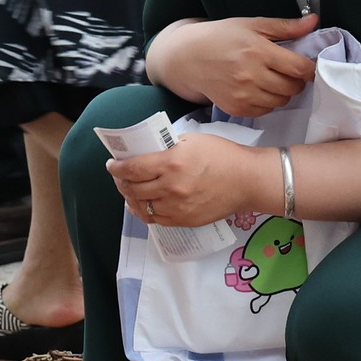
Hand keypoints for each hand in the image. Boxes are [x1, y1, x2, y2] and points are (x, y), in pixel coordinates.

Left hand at [107, 136, 261, 229]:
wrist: (247, 181)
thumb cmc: (222, 155)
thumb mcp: (192, 140)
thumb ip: (167, 147)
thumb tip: (146, 152)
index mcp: (171, 163)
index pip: (132, 169)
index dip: (117, 168)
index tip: (112, 165)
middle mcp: (170, 187)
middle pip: (132, 189)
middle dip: (121, 182)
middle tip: (119, 177)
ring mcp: (177, 207)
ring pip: (141, 206)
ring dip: (131, 198)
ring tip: (130, 190)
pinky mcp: (184, 220)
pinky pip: (155, 219)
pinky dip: (144, 211)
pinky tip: (143, 204)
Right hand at [149, 13, 320, 117]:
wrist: (187, 57)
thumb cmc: (220, 37)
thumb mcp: (252, 25)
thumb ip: (285, 27)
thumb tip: (314, 21)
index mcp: (258, 51)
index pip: (299, 68)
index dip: (309, 69)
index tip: (306, 66)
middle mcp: (251, 75)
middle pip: (293, 88)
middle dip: (295, 81)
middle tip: (287, 72)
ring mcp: (242, 94)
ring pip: (281, 102)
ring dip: (282, 93)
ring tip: (271, 80)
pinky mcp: (235, 108)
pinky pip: (265, 111)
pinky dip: (267, 102)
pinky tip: (258, 90)